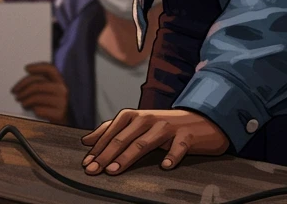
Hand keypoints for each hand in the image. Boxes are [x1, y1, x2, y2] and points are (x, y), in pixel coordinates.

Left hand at [11, 63, 68, 124]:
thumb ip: (42, 82)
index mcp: (60, 82)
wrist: (65, 122)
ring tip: (21, 101)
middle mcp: (62, 90)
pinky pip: (39, 109)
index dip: (38, 66)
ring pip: (36, 97)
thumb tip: (25, 79)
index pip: (50, 69)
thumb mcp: (51, 90)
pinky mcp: (58, 114)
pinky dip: (31, 109)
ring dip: (24, 99)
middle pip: (37, 83)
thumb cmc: (53, 105)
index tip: (26, 68)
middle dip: (22, 87)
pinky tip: (29, 108)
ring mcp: (61, 102)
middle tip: (15, 91)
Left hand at [80, 108, 228, 175]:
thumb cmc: (164, 126)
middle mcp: (149, 119)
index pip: (113, 130)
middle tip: (94, 170)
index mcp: (136, 116)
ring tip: (115, 170)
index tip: (87, 162)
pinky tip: (165, 166)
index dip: (99, 146)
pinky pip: (178, 146)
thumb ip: (113, 130)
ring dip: (128, 156)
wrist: (200, 121)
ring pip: (145, 142)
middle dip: (107, 154)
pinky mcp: (186, 136)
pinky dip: (172, 156)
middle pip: (125, 137)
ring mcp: (168, 126)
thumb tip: (86, 140)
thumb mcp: (138, 126)